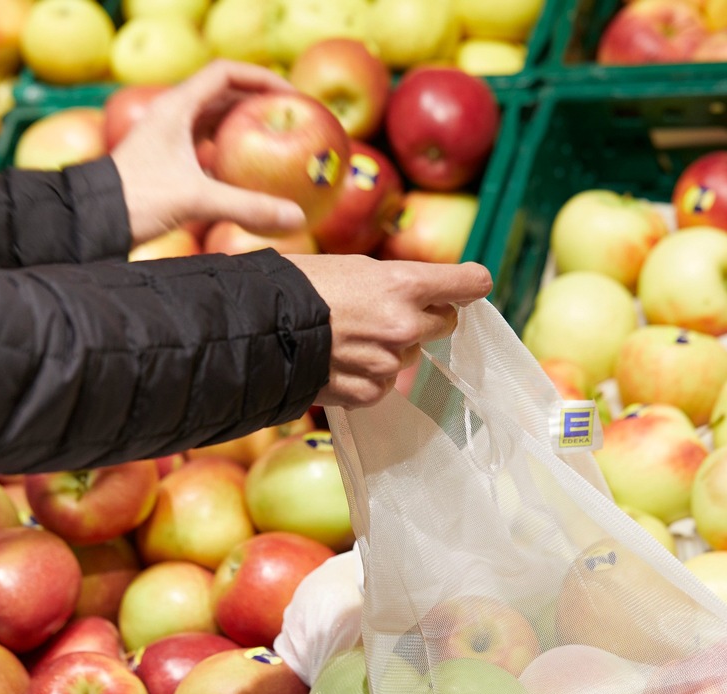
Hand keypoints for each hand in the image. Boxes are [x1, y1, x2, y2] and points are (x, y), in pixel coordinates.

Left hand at [110, 60, 306, 246]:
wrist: (92, 219)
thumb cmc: (137, 200)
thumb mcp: (196, 201)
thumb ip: (247, 207)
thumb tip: (295, 216)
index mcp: (176, 107)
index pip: (224, 73)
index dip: (260, 77)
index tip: (289, 94)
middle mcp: (172, 114)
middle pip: (223, 93)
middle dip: (258, 101)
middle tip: (290, 117)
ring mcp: (168, 135)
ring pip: (214, 118)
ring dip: (244, 124)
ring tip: (276, 138)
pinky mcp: (167, 157)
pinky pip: (205, 143)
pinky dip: (229, 149)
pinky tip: (248, 169)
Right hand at [285, 255, 493, 408]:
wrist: (255, 329)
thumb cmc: (298, 287)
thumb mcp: (354, 268)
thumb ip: (397, 283)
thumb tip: (424, 294)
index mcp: (403, 285)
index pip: (468, 284)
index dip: (470, 284)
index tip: (470, 286)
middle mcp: (404, 325)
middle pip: (445, 323)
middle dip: (426, 316)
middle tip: (389, 310)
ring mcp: (387, 363)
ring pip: (409, 354)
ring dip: (391, 347)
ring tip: (348, 335)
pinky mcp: (368, 392)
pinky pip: (384, 384)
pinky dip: (368, 375)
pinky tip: (339, 360)